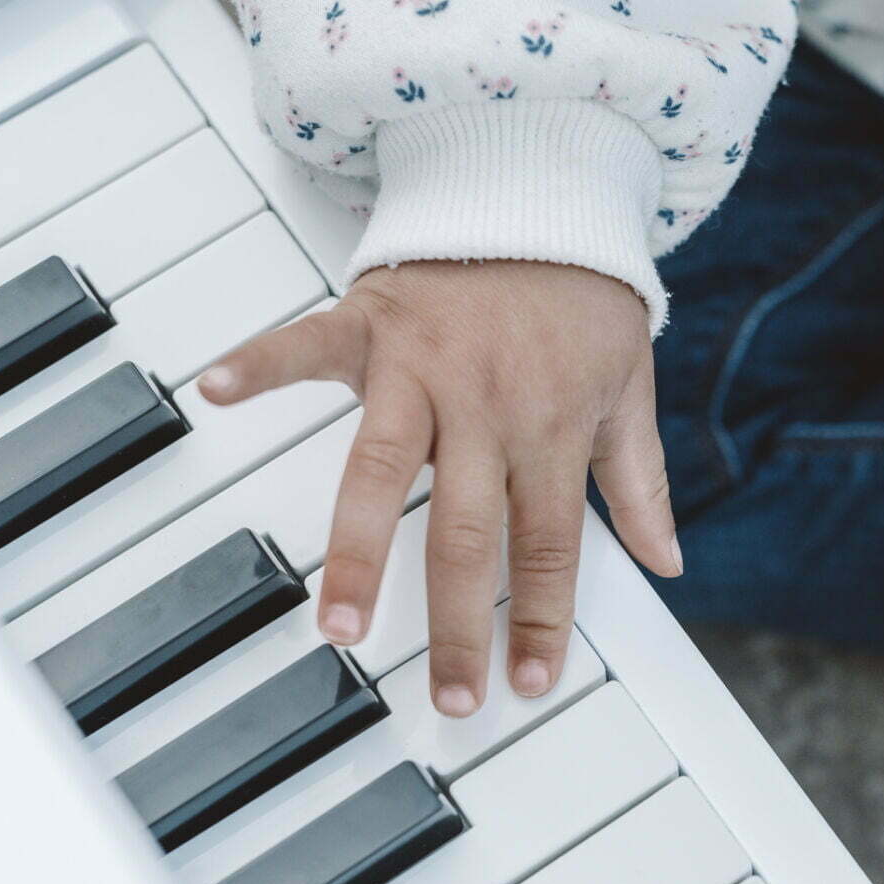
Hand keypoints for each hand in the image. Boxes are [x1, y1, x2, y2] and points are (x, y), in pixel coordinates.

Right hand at [198, 259, 680, 716]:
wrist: (544, 187)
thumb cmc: (584, 296)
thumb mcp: (631, 388)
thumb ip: (640, 482)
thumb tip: (666, 563)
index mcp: (550, 427)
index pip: (548, 547)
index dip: (540, 620)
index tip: (526, 683)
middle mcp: (484, 406)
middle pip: (467, 534)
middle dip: (457, 624)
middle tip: (446, 696)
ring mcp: (419, 366)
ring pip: (381, 470)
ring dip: (358, 550)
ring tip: (339, 624)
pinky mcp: (369, 321)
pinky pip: (306, 344)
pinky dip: (260, 363)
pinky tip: (216, 391)